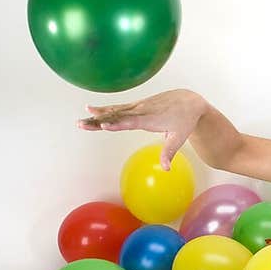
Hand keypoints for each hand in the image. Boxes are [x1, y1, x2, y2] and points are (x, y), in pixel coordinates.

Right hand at [76, 88, 205, 168]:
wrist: (189, 101)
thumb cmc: (185, 121)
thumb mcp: (179, 138)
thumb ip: (169, 152)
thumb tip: (166, 168)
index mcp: (152, 118)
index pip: (131, 121)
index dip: (117, 123)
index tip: (104, 125)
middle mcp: (142, 110)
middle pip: (117, 116)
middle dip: (99, 120)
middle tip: (82, 124)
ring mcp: (138, 106)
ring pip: (114, 111)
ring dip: (97, 115)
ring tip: (81, 119)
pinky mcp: (137, 105)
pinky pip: (118, 107)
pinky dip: (104, 109)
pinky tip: (91, 110)